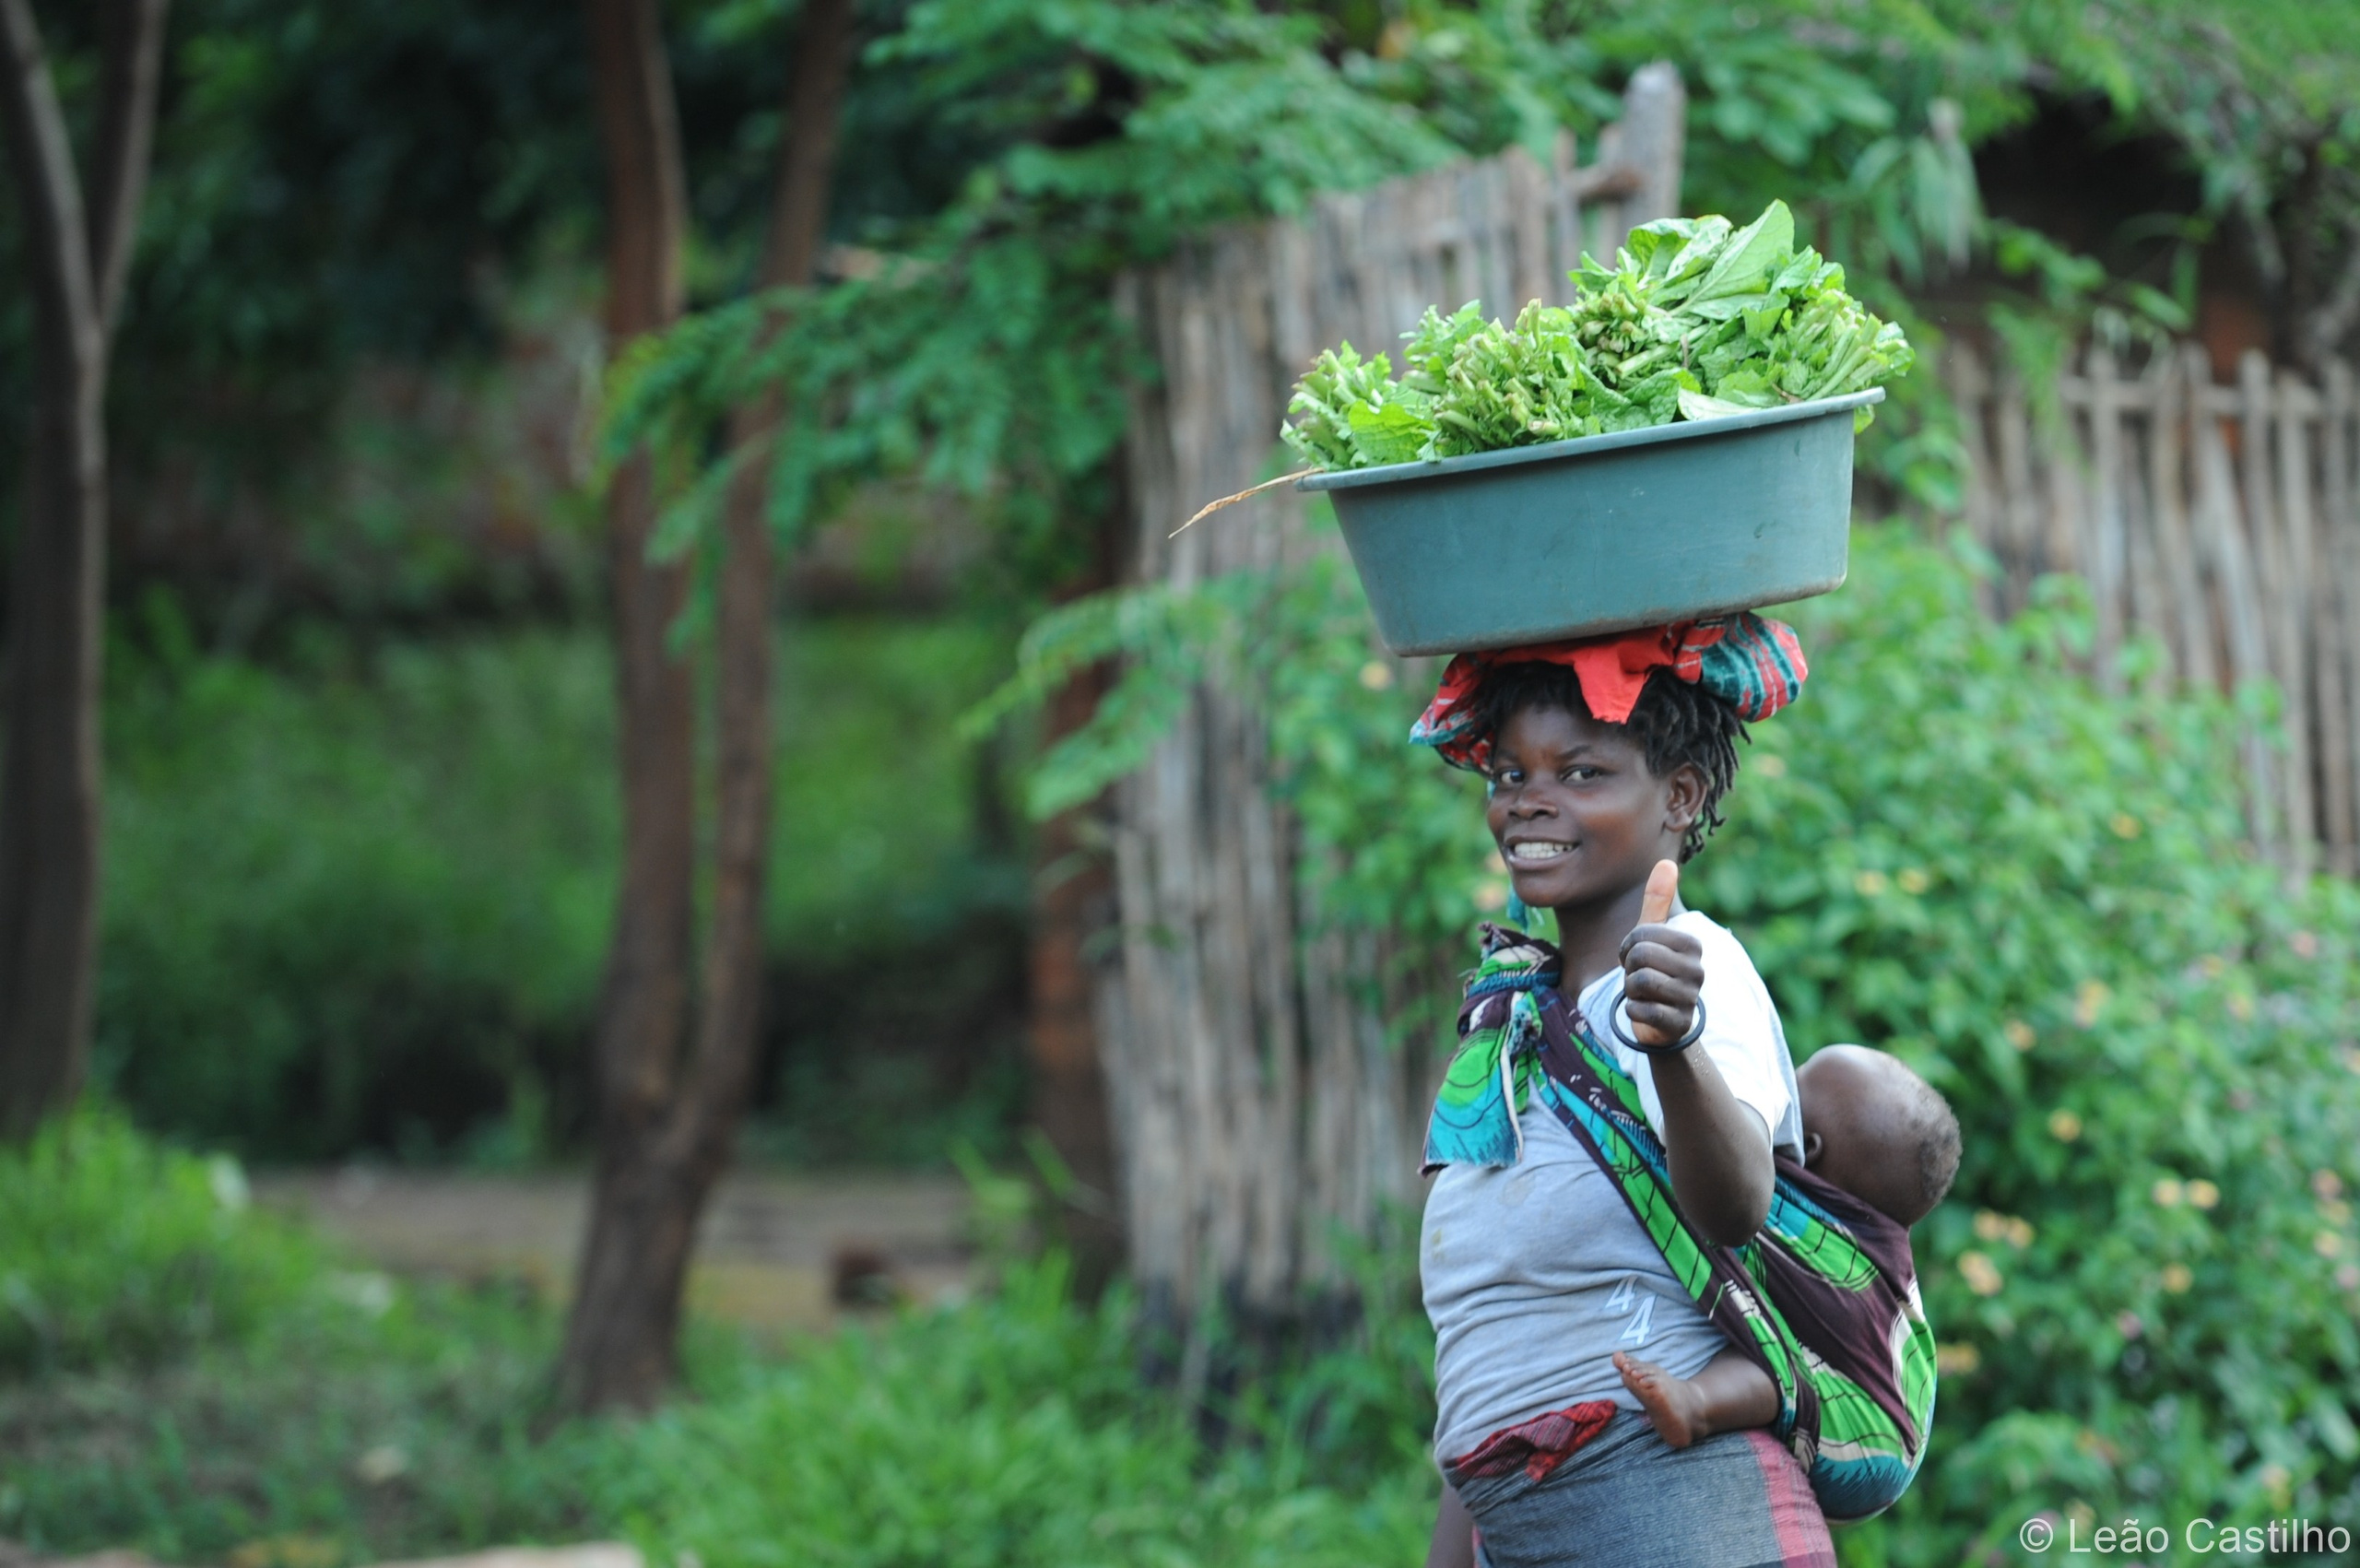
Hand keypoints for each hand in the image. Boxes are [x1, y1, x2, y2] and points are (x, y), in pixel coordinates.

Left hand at [1618, 859, 1703, 1047]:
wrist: (1662, 1020)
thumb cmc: (1655, 970)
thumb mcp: (1652, 935)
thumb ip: (1657, 900)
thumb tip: (1667, 861)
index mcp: (1692, 944)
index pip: (1640, 936)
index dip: (1627, 948)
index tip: (1637, 959)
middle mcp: (1697, 970)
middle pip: (1639, 958)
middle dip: (1629, 970)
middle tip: (1640, 977)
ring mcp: (1691, 998)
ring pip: (1638, 983)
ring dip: (1631, 991)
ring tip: (1645, 994)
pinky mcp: (1680, 1024)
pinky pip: (1640, 1010)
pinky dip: (1633, 1012)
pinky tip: (1646, 1012)